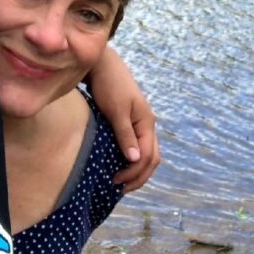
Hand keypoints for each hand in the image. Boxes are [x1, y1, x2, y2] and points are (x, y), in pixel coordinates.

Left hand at [86, 46, 160, 192]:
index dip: (134, 173)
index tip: (115, 182)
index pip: (148, 156)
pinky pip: (136, 146)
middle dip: (138, 176)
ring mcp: (139, 123)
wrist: (102, 64)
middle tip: (119, 189)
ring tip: (119, 182)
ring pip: (145, 153)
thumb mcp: (116, 111)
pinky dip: (130, 159)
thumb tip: (135, 159)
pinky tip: (117, 165)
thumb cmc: (108, 85)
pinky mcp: (129, 121)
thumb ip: (125, 135)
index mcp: (147, 122)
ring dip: (136, 170)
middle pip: (151, 158)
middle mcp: (147, 124)